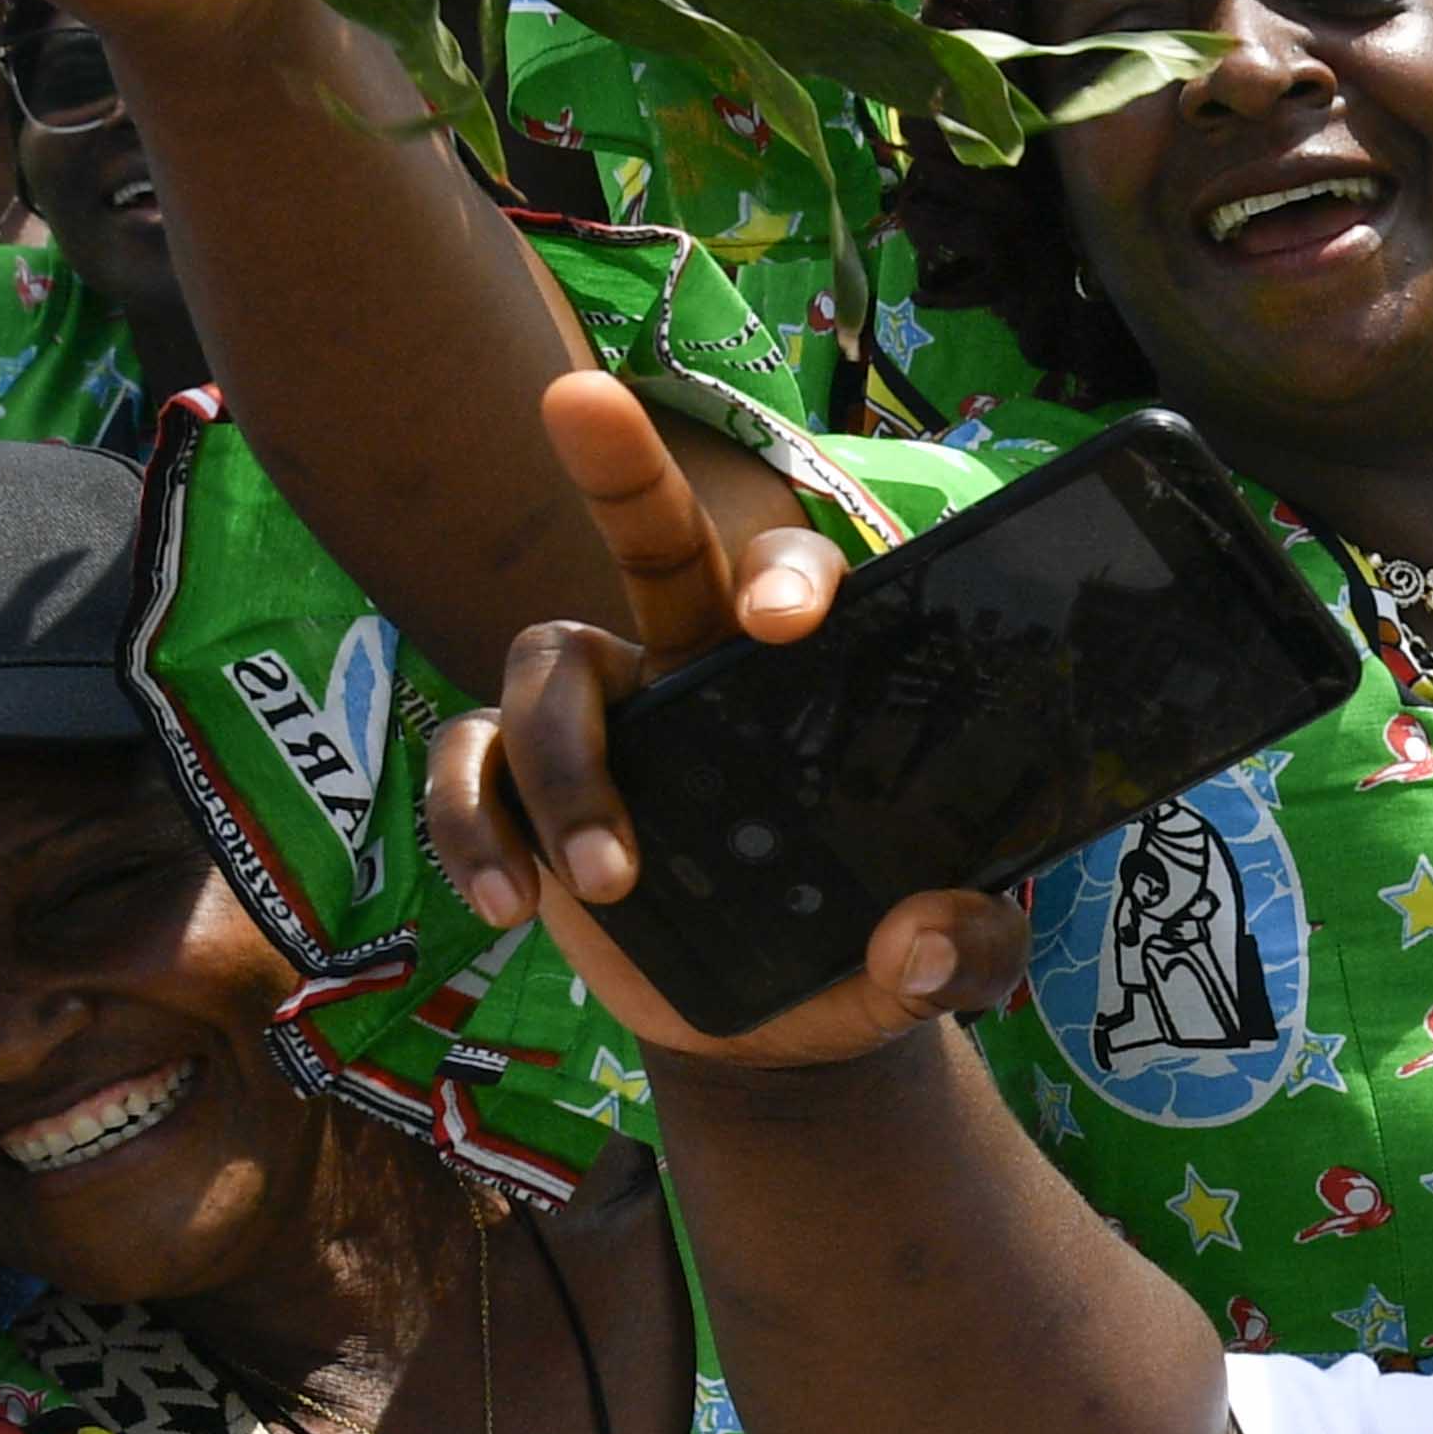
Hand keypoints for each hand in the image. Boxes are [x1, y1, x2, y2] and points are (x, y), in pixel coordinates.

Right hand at [429, 373, 1023, 1061]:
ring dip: (566, 770)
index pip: (792, 578)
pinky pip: (464, 765)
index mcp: (797, 680)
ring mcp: (600, 724)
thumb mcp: (947, 959)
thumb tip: (922, 946)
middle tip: (577, 395)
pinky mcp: (519, 794)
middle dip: (618, 464)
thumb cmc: (861, 954)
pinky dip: (467, 824)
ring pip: (545, 668)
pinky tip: (506, 901)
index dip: (786, 574)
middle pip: (650, 538)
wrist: (772, 1038)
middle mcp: (688, 668)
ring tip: (615, 885)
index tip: (785, 621)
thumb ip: (968, 948)